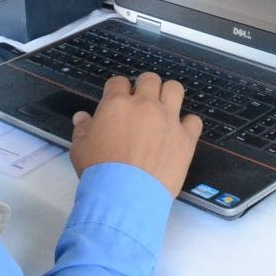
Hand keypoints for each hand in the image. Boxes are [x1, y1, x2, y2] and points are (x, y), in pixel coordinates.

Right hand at [70, 72, 202, 196]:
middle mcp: (145, 106)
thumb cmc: (99, 172)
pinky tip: (180, 133)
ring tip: (164, 109)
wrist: (125, 196)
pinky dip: (188, 125)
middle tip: (142, 102)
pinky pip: (194, 120)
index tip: (118, 100)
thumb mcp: (80, 149)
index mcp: (117, 104)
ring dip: (169, 95)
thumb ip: (82, 129)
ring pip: (175, 89)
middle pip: (149, 79)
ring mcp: (167, 119)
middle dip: (145, 87)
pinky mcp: (185, 138)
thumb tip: (81, 117)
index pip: (118, 82)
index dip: (118, 90)